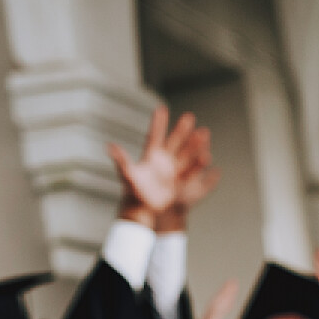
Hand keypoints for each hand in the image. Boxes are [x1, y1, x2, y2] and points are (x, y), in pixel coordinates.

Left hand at [109, 106, 214, 226]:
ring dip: (195, 145)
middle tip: (190, 116)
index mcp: (150, 157)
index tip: (161, 108)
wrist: (142, 210)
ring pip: (185, 155)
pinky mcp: (178, 182)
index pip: (155, 135)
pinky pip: (190, 172)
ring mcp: (171, 172)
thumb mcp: (127, 175)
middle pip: (174, 142)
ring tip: (204, 134)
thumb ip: (122, 160)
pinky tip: (207, 157)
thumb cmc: (133, 192)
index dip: (158, 123)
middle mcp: (162, 162)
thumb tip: (111, 146)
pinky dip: (198, 165)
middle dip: (182, 129)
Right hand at [193, 279, 243, 318]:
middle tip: (233, 282)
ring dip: (223, 296)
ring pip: (215, 306)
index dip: (227, 297)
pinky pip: (213, 314)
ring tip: (231, 286)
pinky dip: (219, 306)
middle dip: (225, 292)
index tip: (233, 288)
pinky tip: (224, 300)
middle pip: (217, 303)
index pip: (221, 307)